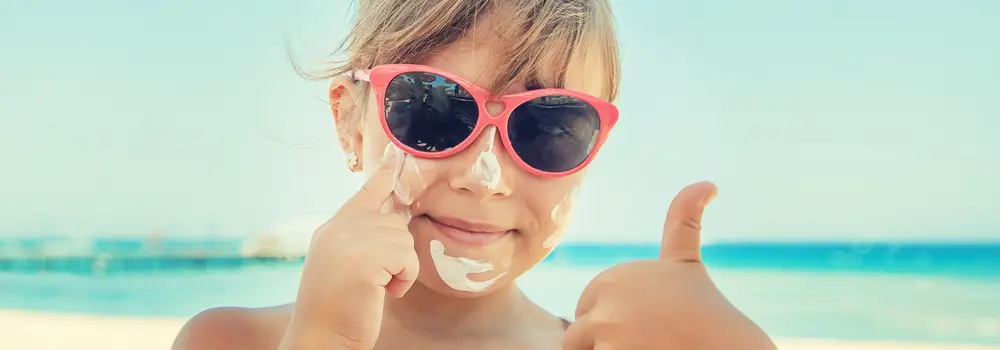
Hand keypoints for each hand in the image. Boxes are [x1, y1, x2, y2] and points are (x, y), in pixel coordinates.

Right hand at [279, 147, 417, 349]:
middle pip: (395, 222)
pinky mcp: (363, 256)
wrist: (320, 339)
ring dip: (400, 270)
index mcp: (333, 230)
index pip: (365, 194)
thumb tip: (399, 218)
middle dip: (397, 255)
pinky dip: (403, 280)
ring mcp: (348, 239)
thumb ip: (366, 239)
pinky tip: (382, 293)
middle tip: (376, 282)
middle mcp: (338, 228)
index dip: (384, 173)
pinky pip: (407, 257)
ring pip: (403, 239)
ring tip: (375, 288)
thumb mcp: (348, 266)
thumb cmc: (339, 312)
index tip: (396, 153)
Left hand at [563, 182, 775, 349]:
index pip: (590, 312)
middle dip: (607, 343)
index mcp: (617, 276)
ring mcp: (608, 327)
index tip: (652, 326)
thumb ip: (683, 222)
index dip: (617, 326)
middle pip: (581, 335)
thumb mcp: (685, 267)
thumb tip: (707, 184)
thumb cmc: (709, 319)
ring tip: (647, 348)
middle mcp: (609, 295)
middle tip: (647, 343)